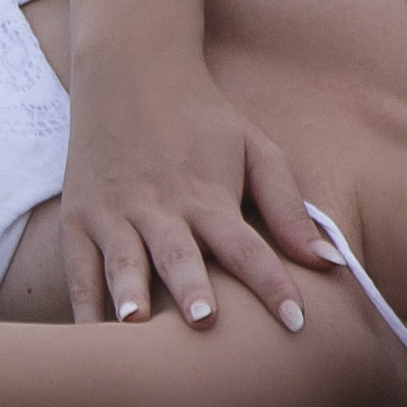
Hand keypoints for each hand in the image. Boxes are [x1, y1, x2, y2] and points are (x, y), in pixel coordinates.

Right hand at [56, 53, 319, 333]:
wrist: (130, 69)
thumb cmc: (203, 118)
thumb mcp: (255, 150)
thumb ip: (288, 207)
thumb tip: (329, 262)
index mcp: (208, 195)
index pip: (247, 245)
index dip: (272, 284)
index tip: (297, 321)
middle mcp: (160, 206)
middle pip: (179, 253)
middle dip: (191, 287)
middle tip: (204, 321)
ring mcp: (114, 212)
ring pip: (122, 260)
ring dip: (129, 292)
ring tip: (134, 322)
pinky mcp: (78, 218)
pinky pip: (77, 269)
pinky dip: (82, 303)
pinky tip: (90, 337)